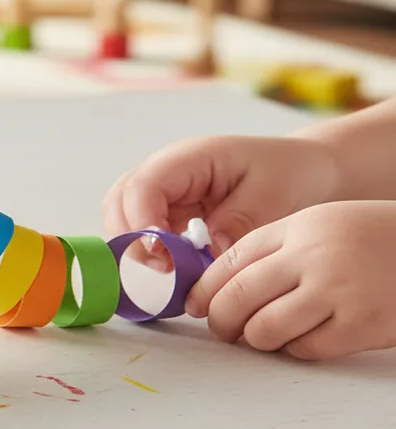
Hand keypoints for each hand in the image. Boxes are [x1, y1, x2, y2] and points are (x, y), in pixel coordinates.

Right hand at [102, 135, 340, 271]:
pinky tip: (179, 269)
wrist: (308, 171)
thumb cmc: (293, 173)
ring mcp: (165, 193)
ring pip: (124, 219)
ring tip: (175, 270)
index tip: (164, 256)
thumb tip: (205, 252)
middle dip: (132, 240)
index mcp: (190, 158)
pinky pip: (144, 234)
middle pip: (119, 202)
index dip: (142, 223)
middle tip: (167, 268)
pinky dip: (153, 255)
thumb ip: (237, 222)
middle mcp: (167, 173)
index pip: (143, 187)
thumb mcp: (274, 195)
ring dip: (139, 249)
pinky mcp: (170, 213)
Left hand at [185, 201, 395, 359]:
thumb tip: (217, 289)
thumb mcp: (322, 225)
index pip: (230, 261)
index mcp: (299, 227)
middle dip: (221, 321)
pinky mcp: (362, 325)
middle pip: (237, 298)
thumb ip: (274, 248)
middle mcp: (314, 256)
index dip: (204, 289)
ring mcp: (339, 292)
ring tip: (263, 335)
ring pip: (264, 330)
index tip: (196, 306)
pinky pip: (304, 349)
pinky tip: (302, 338)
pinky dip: (295, 349)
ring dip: (256, 339)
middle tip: (222, 330)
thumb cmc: (374, 239)